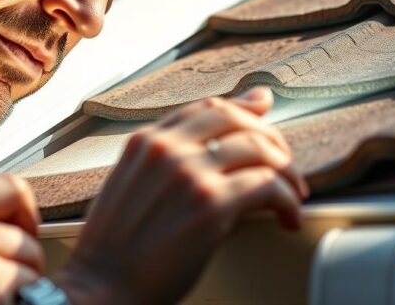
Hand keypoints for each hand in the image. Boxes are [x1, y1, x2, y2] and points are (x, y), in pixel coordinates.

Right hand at [53, 87, 307, 304]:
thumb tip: (210, 154)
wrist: (101, 288)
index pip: (206, 108)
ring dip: (287, 171)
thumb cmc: (114, 252)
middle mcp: (167, 148)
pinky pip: (268, 185)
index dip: (243, 108)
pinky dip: (288, 200)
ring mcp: (189, 172)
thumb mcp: (129, 188)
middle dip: (272, 138)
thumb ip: (165, 165)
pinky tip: (289, 218)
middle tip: (286, 165)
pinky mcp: (211, 204)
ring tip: (293, 195)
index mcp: (145, 142)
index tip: (263, 111)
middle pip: (237, 119)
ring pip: (259, 148)